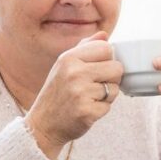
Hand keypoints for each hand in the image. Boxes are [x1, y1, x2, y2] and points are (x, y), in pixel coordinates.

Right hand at [25, 32, 123, 159]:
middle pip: (117, 68)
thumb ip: (85, 48)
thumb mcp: (64, 66)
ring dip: (106, 96)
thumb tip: (104, 35)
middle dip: (111, 79)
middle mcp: (74, 73)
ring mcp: (80, 93)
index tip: (97, 69)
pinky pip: (109, 106)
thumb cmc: (57, 93)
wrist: (43, 124)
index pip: (106, 48)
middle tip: (95, 86)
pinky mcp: (87, 112)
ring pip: (115, 89)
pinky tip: (86, 110)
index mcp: (69, 58)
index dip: (107, 59)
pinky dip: (101, 110)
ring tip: (88, 99)